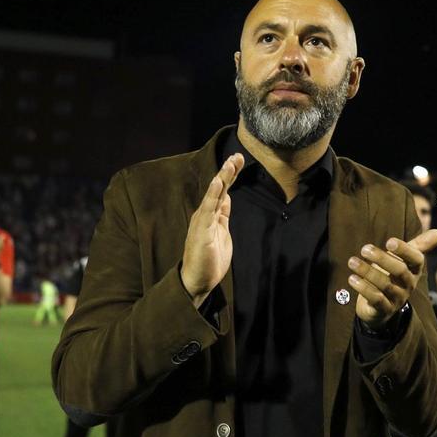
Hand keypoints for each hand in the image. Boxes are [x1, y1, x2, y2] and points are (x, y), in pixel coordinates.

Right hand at [180, 154, 242, 304]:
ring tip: (230, 163)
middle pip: (219, 188)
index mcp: (211, 215)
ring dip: (222, 178)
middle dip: (229, 171)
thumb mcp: (221, 232)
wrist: (197, 280)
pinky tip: (217, 182)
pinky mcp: (201, 230)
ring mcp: (202, 221)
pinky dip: (212, 194)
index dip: (230, 175)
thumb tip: (227, 198)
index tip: (238, 160)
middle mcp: (205, 214)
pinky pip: (207, 209)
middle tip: (238, 155)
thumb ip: (222, 215)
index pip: (223, 190)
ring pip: (214, 195)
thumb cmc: (209, 259)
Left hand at [349, 229, 436, 327]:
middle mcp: (408, 284)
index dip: (404, 250)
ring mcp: (397, 298)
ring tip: (352, 262)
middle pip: (399, 271)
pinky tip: (352, 279)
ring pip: (385, 285)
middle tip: (364, 249)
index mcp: (414, 270)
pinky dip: (363, 289)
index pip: (416, 259)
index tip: (389, 241)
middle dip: (382, 259)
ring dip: (367, 272)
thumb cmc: (393, 275)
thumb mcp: (405, 260)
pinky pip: (376, 299)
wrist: (381, 306)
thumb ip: (420, 245)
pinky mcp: (384, 309)